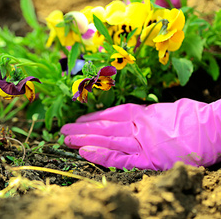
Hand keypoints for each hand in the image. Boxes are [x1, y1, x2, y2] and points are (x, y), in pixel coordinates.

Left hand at [61, 98, 220, 169]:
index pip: (109, 115)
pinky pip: (120, 158)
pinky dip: (101, 155)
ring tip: (67, 139)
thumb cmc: (192, 117)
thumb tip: (133, 117)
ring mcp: (141, 142)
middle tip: (63, 130)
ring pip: (106, 140)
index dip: (91, 118)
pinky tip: (85, 153)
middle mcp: (137, 126)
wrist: (212, 128)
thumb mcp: (164, 110)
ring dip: (84, 140)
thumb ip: (145, 115)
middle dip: (82, 129)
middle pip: (103, 127)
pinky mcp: (148, 159)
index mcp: (141, 113)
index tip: (78, 119)